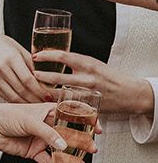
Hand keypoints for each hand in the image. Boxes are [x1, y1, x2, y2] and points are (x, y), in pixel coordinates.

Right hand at [0, 30, 48, 103]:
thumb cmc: (4, 45)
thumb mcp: (19, 50)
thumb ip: (32, 65)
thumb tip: (47, 82)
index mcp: (11, 58)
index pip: (27, 79)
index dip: (39, 91)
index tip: (49, 97)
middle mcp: (0, 68)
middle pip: (21, 90)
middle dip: (36, 100)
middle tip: (47, 105)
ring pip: (13, 97)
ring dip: (27, 104)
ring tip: (38, 106)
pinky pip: (6, 97)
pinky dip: (17, 102)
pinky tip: (26, 103)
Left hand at [0, 102, 94, 162]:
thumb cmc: (5, 116)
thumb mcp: (29, 120)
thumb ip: (47, 133)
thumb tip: (63, 145)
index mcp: (46, 111)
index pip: (70, 114)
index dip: (84, 120)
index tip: (96, 128)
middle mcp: (45, 125)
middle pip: (68, 134)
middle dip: (82, 143)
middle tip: (92, 150)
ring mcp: (41, 139)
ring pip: (61, 151)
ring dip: (72, 160)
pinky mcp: (34, 152)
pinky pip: (49, 162)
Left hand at [33, 50, 154, 115]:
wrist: (130, 93)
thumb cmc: (108, 75)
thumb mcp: (93, 63)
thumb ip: (75, 62)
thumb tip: (51, 56)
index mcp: (87, 64)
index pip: (63, 56)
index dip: (46, 55)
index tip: (35, 56)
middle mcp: (87, 78)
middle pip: (58, 77)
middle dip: (42, 76)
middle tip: (31, 75)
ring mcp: (89, 94)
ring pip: (62, 94)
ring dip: (47, 93)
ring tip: (37, 90)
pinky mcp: (91, 107)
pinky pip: (71, 108)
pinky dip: (59, 106)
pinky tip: (49, 104)